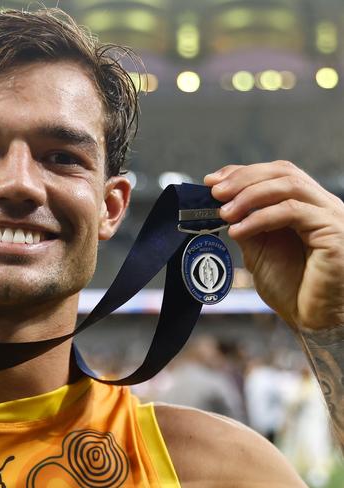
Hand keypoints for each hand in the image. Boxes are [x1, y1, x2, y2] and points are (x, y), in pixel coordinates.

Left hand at [204, 160, 343, 330]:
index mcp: (307, 206)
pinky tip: (238, 230)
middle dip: (244, 179)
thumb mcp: (260, 250)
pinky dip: (260, 217)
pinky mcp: (334, 232)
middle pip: (283, 172)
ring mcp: (332, 217)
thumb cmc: (293, 290)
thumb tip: (224, 204)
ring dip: (249, 195)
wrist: (315, 323)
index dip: (243, 173)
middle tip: (215, 192)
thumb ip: (248, 224)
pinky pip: (293, 212)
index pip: (277, 173)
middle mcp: (323, 206)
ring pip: (289, 185)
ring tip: (223, 212)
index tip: (212, 181)